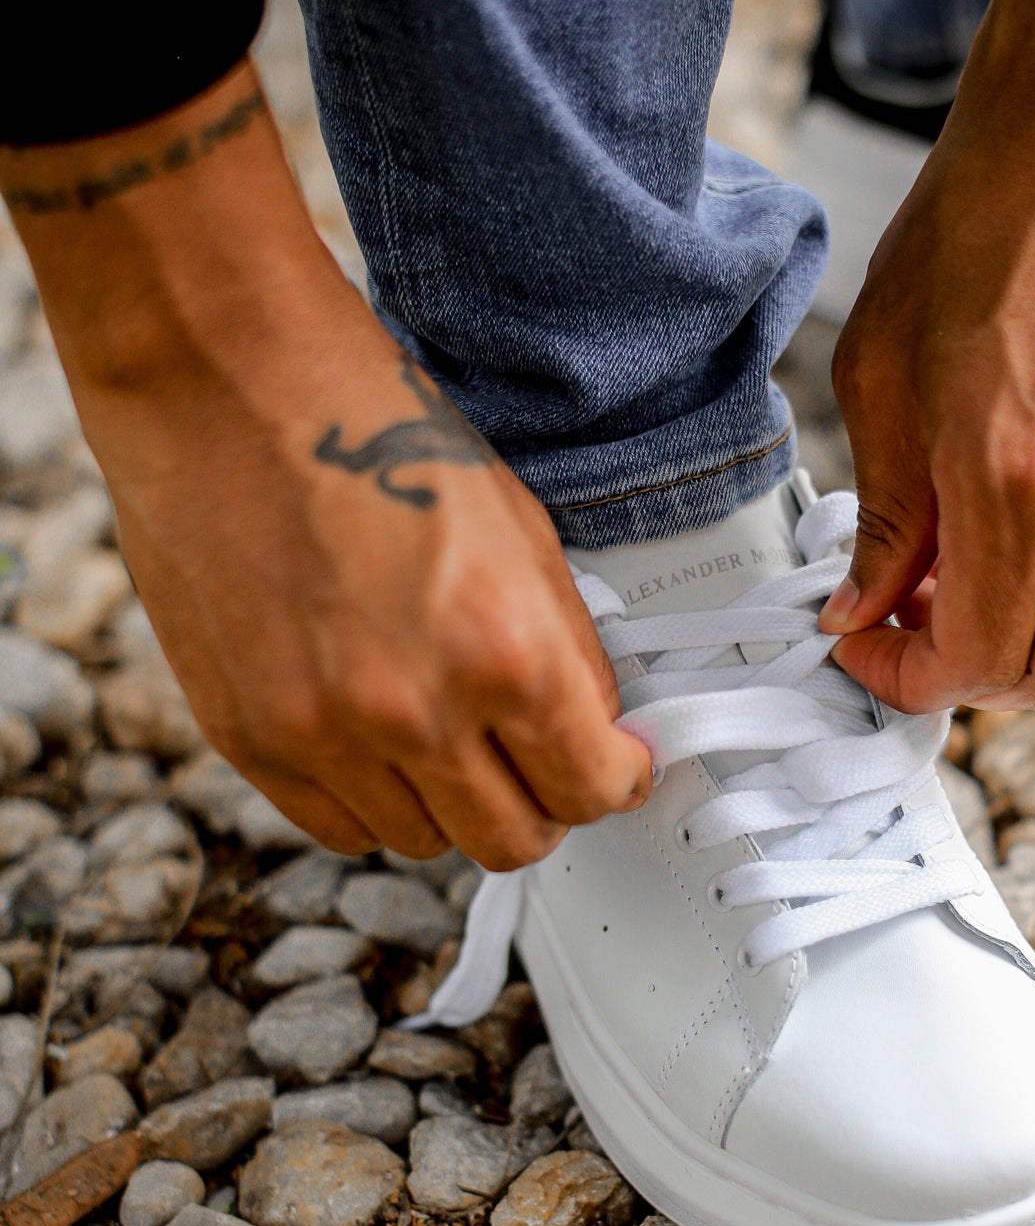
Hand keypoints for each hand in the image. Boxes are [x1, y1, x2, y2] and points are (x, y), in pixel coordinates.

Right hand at [2, 63, 652, 864]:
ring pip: (423, 842)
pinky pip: (335, 826)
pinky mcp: (246, 737)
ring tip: (448, 732)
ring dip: (451, 803)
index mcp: (503, 650)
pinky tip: (379, 741)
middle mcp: (414, 712)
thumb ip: (563, 645)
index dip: (615, 779)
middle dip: (542, 804)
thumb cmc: (372, 430)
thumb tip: (590, 726)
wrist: (228, 383)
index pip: (590, 786)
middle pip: (511, 840)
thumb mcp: (520, 528)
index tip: (614, 767)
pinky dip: (372, 800)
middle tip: (540, 763)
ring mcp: (321, 735)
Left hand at [820, 0, 1034, 713]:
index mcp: (1008, 479)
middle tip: (901, 625)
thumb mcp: (878, 373)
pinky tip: (1007, 528)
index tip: (862, 647)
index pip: (973, 659)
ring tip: (948, 573)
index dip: (907, 680)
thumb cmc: (970, 225)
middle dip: (963, 676)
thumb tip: (861, 608)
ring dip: (1017, 635)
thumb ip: (881, 515)